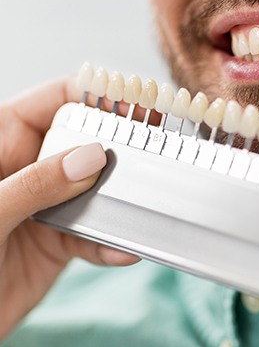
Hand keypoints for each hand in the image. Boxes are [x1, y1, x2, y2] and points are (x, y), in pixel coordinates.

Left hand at [0, 78, 138, 338]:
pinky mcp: (57, 242)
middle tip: (155, 153)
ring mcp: (44, 205)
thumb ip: (36, 183)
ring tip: (145, 207)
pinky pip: (92, 235)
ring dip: (121, 203)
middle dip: (118, 149)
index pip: (52, 102)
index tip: (136, 102)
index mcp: (0, 145)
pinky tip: (123, 250)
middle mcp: (26, 170)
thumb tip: (92, 156)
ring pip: (95, 191)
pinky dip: (111, 243)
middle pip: (83, 144)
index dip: (94, 96)